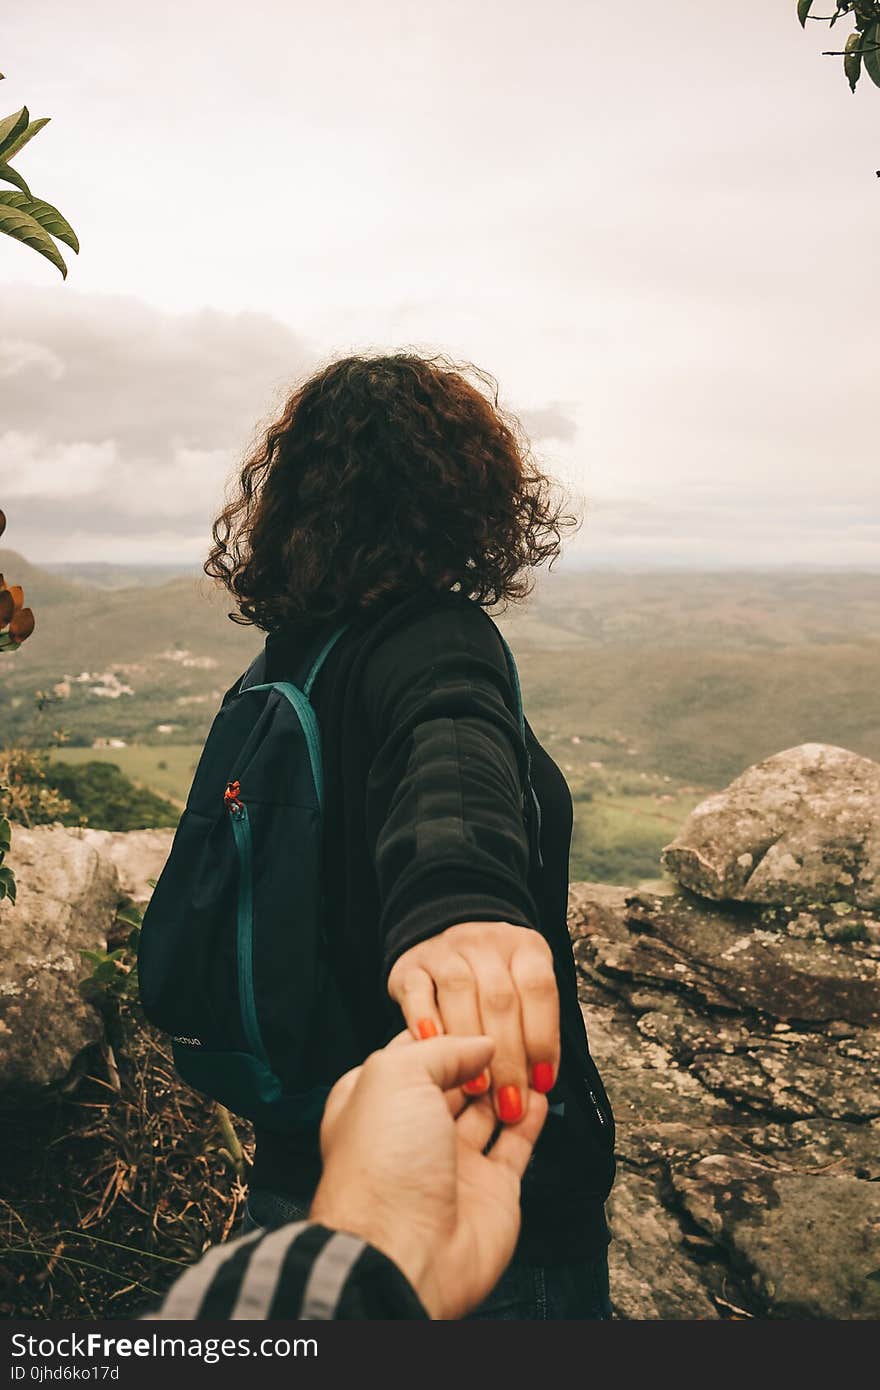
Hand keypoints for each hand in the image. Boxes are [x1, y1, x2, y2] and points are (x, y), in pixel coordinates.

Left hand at [310, 1032, 546, 1318]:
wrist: (403, 1251)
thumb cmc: (381, 1167)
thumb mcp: (396, 1077)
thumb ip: (440, 1049)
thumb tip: (478, 1042)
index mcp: (375, 1102)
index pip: (413, 1055)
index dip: (444, 1034)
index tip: (473, 1010)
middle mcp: (412, 1131)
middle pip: (453, 1082)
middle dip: (479, 1059)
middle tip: (507, 1034)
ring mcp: (451, 1162)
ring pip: (487, 1111)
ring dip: (507, 1085)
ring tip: (526, 1059)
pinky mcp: (490, 1190)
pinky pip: (515, 1146)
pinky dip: (530, 1119)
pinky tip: (539, 1095)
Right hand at [387, 921, 559, 1122]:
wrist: (444, 943)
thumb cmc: (492, 985)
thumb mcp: (524, 993)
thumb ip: (532, 1030)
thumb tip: (539, 1084)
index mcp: (525, 948)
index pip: (538, 989)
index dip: (543, 1037)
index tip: (541, 1082)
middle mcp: (486, 944)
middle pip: (499, 998)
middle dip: (507, 1057)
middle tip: (510, 1102)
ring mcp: (445, 951)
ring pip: (460, 990)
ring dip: (469, 1042)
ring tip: (476, 1088)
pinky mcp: (409, 966)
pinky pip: (416, 991)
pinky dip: (424, 1020)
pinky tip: (433, 1050)